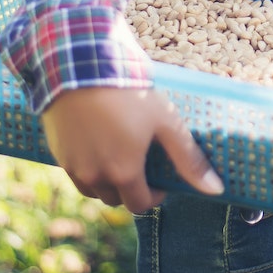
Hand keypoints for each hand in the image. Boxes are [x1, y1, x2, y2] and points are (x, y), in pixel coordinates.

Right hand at [40, 86, 221, 213]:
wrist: (82, 67)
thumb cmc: (128, 94)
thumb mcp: (166, 122)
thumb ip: (189, 159)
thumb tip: (216, 190)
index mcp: (123, 173)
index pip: (140, 205)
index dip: (154, 196)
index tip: (160, 179)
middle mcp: (94, 176)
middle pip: (115, 198)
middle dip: (130, 188)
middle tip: (140, 163)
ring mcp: (72, 165)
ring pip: (93, 188)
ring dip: (107, 180)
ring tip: (119, 154)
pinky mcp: (57, 152)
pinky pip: (75, 172)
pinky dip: (87, 167)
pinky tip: (97, 143)